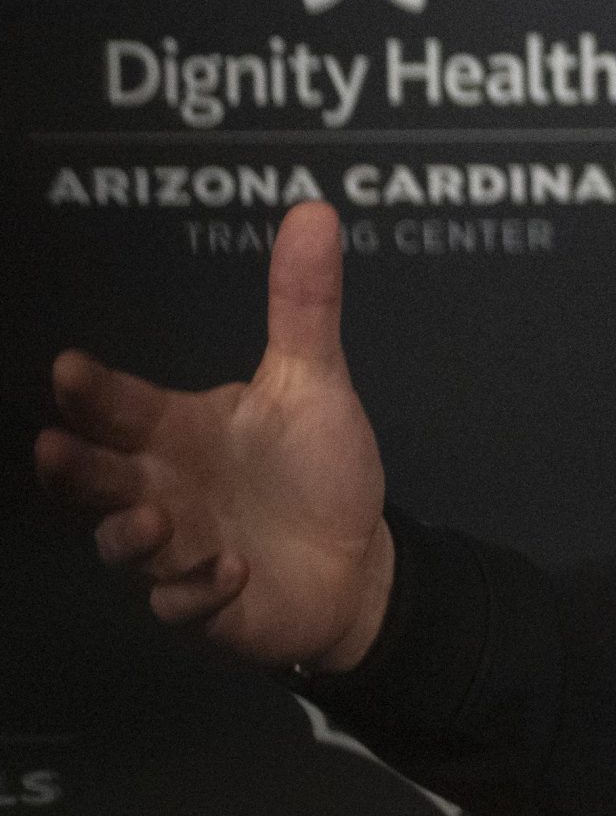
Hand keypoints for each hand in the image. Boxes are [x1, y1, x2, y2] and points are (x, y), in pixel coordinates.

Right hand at [34, 200, 393, 671]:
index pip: (119, 406)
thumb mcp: (314, 381)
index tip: (70, 367)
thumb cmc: (319, 468)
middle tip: (57, 448)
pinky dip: (200, 591)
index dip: (92, 390)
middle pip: (97, 478)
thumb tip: (313, 211)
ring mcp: (178, 549)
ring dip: (130, 537)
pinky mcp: (206, 604)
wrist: (357, 558)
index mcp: (177, 430)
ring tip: (154, 519)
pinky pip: (182, 604)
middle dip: (75, 467)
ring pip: (123, 546)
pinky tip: (234, 570)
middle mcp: (162, 487)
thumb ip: (303, 304)